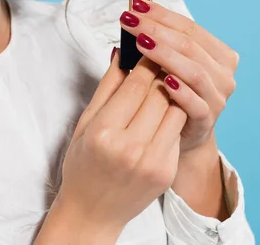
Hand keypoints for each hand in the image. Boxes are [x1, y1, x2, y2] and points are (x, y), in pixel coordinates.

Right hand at [50, 49, 186, 235]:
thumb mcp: (85, 123)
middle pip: (160, 93)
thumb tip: (122, 52)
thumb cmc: (82, 164)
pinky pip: (177, 130)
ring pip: (176, 108)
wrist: (93, 212)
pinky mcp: (167, 170)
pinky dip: (173, 114)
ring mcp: (153, 161)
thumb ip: (107, 87)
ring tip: (164, 80)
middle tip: (161, 55)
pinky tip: (164, 108)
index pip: (137, 84)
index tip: (148, 46)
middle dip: (161, 69)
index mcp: (104, 133)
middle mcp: (131, 148)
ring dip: (172, 90)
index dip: (146, 60)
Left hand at [119, 0, 239, 155]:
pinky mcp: (207, 120)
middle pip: (190, 45)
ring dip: (165, 55)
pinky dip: (180, 91)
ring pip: (194, 71)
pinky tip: (162, 80)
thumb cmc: (171, 94)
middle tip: (130, 20)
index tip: (136, 5)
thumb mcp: (167, 64)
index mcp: (219, 54)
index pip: (190, 27)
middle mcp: (224, 74)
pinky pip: (195, 103)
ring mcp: (218, 98)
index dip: (162, 14)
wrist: (181, 136)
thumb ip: (157, 41)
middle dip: (157, 29)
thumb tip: (131, 14)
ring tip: (140, 43)